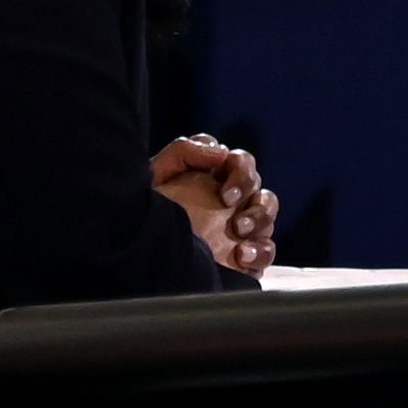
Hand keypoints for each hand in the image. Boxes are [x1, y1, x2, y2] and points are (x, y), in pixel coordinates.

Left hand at [152, 133, 279, 273]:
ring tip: (238, 231)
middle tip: (228, 202)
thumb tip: (220, 152)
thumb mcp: (156, 174)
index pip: (238, 161)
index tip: (223, 189)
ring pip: (267, 211)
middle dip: (247, 188)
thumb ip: (183, 152)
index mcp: (213, 175)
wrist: (140, 255)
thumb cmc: (147, 210)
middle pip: (256, 182)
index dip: (238, 168)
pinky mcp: (247, 255)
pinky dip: (260, 250)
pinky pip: (267, 249)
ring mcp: (241, 226)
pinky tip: (241, 255)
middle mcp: (231, 198)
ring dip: (259, 216)